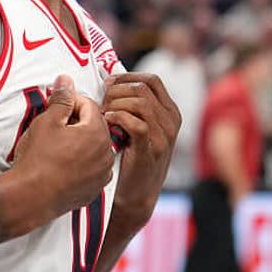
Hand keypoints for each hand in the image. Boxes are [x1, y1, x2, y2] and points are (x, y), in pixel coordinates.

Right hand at [14, 75, 115, 217]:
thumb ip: (61, 99)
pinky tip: (63, 165)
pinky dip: (82, 163)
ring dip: (80, 143)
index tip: (54, 109)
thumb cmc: (38, 158)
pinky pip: (92, 168)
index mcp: (97, 132)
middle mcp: (106, 152)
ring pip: (94, 147)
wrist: (31, 197)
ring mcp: (102, 173)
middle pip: (94, 126)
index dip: (69, 103)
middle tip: (53, 128)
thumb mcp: (46, 122)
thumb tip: (66, 80)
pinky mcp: (95, 188)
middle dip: (76, 122)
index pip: (88, 105)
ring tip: (57, 148)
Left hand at [101, 73, 181, 223]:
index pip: (152, 80)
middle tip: (101, 103)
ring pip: (140, 103)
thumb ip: (130, 106)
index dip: (126, 77)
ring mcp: (164, 136)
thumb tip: (107, 79)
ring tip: (102, 114)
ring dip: (114, 105)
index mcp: (169, 111)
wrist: (135, 195)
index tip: (106, 84)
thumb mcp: (136, 127)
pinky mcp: (151, 151)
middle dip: (116, 91)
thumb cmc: (129, 157)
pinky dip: (117, 118)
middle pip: (143, 88)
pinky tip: (107, 123)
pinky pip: (136, 124)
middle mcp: (171, 121)